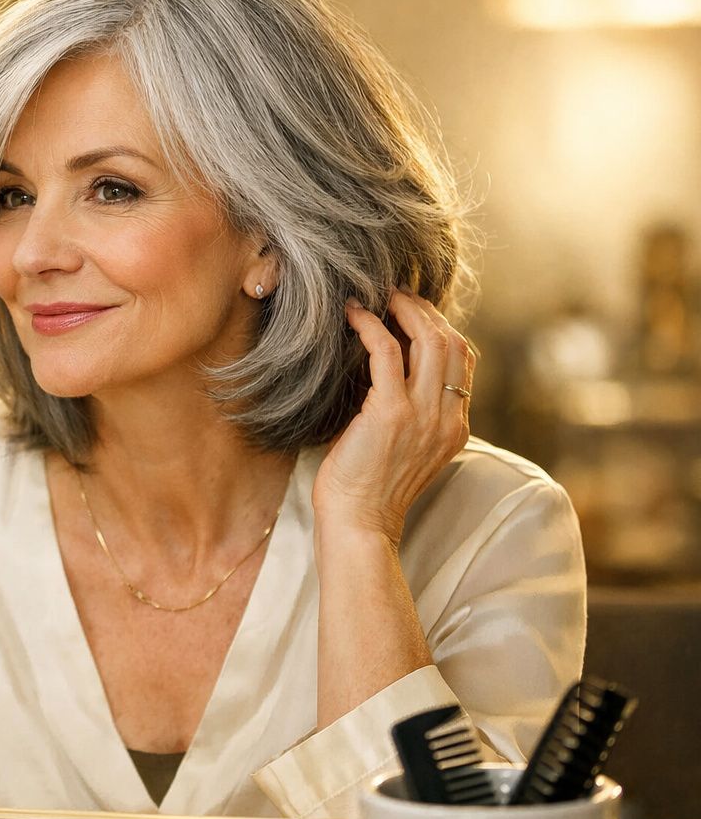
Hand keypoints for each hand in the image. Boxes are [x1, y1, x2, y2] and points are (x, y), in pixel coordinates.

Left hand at [313, 290, 474, 543]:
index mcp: (455, 427)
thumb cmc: (368, 489)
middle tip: (395, 294)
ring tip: (378, 296)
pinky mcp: (390, 412)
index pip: (463, 361)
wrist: (359, 524)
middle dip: (425, 310)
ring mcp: (423, 415)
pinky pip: (388, 353)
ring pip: (429, 340)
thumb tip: (387, 374)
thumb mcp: (406, 449)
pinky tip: (354, 316)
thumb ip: (412, 415)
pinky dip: (371, 327)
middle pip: (452, 342)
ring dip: (403, 310)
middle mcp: (447, 418)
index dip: (441, 328)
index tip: (413, 312)